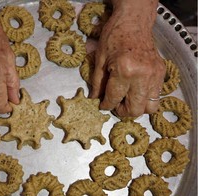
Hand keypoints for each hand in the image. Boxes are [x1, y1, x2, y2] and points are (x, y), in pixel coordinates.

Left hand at [90, 1, 164, 116]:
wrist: (133, 22)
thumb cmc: (113, 37)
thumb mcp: (100, 59)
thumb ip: (97, 83)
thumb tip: (95, 99)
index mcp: (124, 71)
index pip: (114, 99)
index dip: (106, 105)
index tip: (103, 105)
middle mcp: (142, 76)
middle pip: (135, 110)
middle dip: (122, 111)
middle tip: (115, 105)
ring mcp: (154, 75)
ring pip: (150, 107)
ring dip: (136, 107)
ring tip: (126, 99)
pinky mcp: (161, 73)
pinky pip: (156, 96)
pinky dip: (145, 98)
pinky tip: (135, 90)